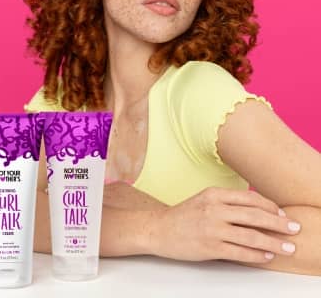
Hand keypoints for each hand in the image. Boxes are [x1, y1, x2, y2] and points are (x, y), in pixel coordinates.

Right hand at [148, 187, 301, 262]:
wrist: (157, 229)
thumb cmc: (183, 216)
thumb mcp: (204, 200)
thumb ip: (228, 201)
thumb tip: (258, 210)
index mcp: (214, 194)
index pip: (251, 199)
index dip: (271, 207)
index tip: (282, 214)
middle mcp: (214, 210)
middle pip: (255, 217)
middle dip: (279, 224)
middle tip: (294, 229)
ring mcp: (212, 229)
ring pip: (251, 236)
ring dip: (273, 243)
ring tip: (287, 247)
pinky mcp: (209, 247)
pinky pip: (240, 252)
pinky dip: (256, 255)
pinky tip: (266, 256)